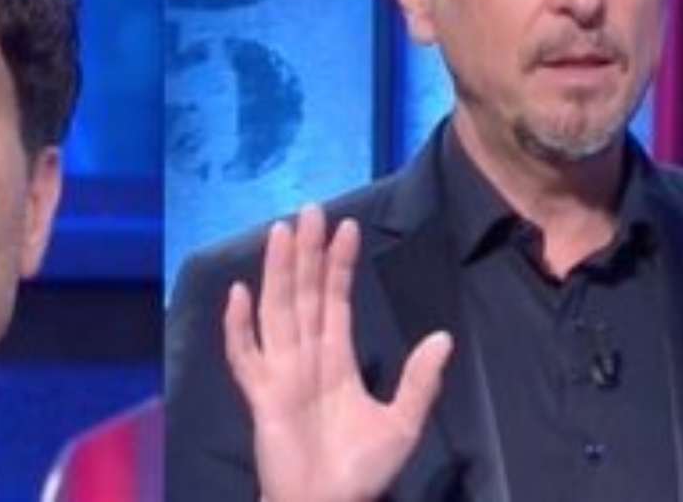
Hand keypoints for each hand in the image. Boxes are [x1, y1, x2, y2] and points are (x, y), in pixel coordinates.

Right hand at [223, 204, 452, 501]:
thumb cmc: (361, 472)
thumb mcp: (402, 424)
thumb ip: (419, 382)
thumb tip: (443, 338)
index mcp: (336, 360)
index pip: (335, 300)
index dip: (338, 265)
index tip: (346, 226)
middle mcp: (305, 357)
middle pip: (303, 294)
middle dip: (306, 253)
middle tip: (308, 211)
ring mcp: (280, 373)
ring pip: (277, 311)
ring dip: (277, 272)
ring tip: (280, 233)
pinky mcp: (261, 395)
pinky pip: (245, 356)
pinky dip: (238, 327)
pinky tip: (239, 294)